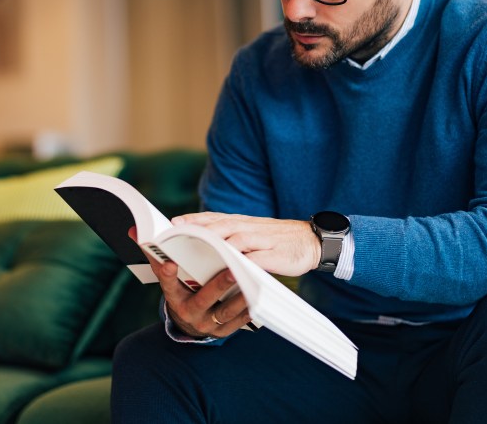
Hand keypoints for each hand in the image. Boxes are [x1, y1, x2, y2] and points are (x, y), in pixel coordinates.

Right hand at [129, 226, 250, 337]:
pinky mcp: (223, 331)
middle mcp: (189, 312)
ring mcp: (207, 324)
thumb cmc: (181, 290)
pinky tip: (258, 297)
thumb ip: (155, 255)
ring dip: (238, 297)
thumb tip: (133, 231)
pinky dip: (249, 309)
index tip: (170, 263)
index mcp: (174, 297)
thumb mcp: (168, 276)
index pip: (168, 285)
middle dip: (217, 284)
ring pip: (225, 311)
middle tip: (231, 269)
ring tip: (252, 281)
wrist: (190, 323)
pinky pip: (239, 321)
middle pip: (203, 298)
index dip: (167, 274)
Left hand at [172, 212, 319, 276]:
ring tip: (196, 249)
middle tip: (178, 234)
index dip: (194, 219)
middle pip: (220, 226)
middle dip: (198, 230)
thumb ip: (233, 236)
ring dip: (215, 243)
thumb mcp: (253, 233)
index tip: (174, 223)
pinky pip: (256, 259)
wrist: (312, 241)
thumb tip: (207, 242)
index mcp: (242, 223)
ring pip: (235, 239)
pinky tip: (229, 269)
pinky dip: (242, 263)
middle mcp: (249, 228)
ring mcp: (262, 241)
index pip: (214, 218)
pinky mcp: (274, 255)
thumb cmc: (278, 240)